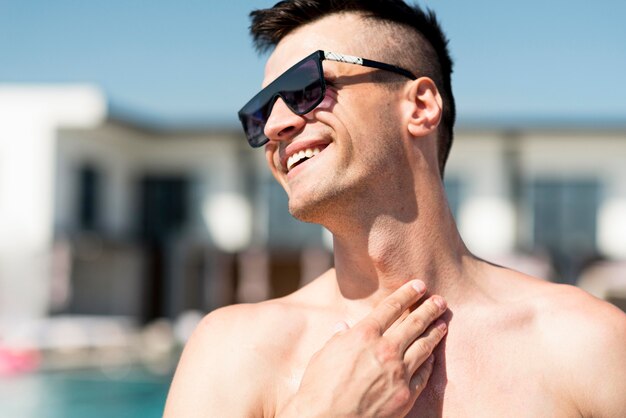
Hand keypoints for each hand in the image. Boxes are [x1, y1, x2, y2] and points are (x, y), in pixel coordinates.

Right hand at [279, 280, 447, 417]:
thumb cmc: (318, 388)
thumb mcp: (323, 355)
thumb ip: (338, 339)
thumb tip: (343, 328)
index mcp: (364, 335)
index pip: (391, 307)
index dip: (407, 294)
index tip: (419, 286)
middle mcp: (385, 350)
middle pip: (414, 323)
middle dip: (429, 309)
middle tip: (440, 300)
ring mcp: (398, 373)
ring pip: (424, 346)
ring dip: (435, 332)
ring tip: (443, 323)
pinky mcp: (405, 395)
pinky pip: (422, 374)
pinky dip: (428, 362)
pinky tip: (432, 356)